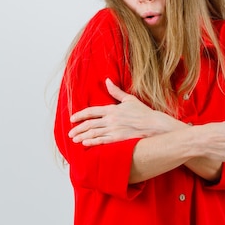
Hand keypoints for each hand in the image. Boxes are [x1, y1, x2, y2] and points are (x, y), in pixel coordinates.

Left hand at [69, 79, 183, 145]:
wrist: (154, 126)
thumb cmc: (143, 112)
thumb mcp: (129, 99)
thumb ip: (116, 91)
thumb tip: (107, 81)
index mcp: (112, 109)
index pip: (91, 111)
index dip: (80, 115)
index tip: (72, 118)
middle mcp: (111, 120)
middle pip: (89, 124)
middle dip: (78, 129)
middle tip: (70, 133)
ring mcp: (114, 130)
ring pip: (93, 133)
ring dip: (82, 136)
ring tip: (75, 139)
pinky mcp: (119, 140)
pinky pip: (102, 141)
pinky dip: (92, 142)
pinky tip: (85, 144)